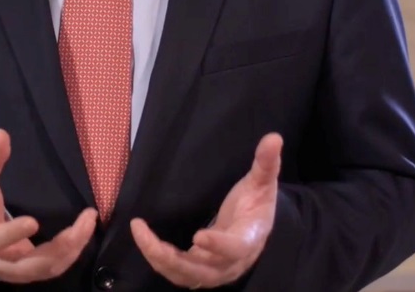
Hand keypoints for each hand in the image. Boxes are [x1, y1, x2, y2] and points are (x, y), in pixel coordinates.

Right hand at [0, 129, 96, 282]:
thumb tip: (1, 134)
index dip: (12, 235)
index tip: (33, 222)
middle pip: (29, 264)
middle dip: (61, 246)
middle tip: (84, 222)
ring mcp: (13, 271)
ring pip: (44, 269)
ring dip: (71, 250)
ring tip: (88, 223)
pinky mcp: (27, 272)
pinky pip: (51, 269)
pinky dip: (70, 255)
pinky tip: (83, 235)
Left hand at [130, 133, 282, 288]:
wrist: (255, 228)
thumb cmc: (257, 204)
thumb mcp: (262, 183)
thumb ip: (266, 164)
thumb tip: (274, 138)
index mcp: (249, 239)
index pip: (236, 248)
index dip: (219, 245)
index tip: (198, 235)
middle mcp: (232, 262)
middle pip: (204, 271)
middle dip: (173, 259)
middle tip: (148, 239)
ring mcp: (216, 270)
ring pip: (187, 276)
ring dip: (160, 260)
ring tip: (140, 234)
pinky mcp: (201, 271)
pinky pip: (179, 273)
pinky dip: (160, 262)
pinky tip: (146, 241)